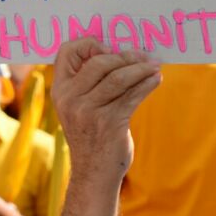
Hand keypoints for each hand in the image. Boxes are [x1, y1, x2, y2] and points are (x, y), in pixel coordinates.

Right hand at [51, 39, 160, 181]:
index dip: (89, 43)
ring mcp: (89, 111)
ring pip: (119, 77)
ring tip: (154, 66)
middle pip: (100, 62)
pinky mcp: (110, 122)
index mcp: (60, 90)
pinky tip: (156, 79)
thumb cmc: (91, 135)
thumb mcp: (78, 108)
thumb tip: (121, 53)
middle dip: (126, 56)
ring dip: (141, 69)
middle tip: (144, 57)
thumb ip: (89, 83)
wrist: (94, 172)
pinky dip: (147, 84)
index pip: (67, 52)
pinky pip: (133, 95)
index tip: (111, 47)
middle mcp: (70, 99)